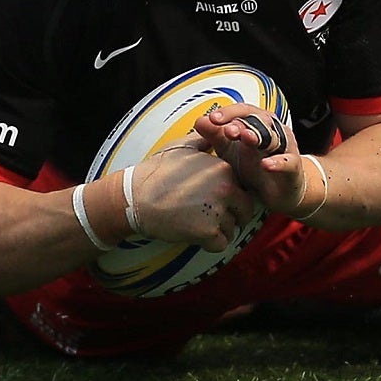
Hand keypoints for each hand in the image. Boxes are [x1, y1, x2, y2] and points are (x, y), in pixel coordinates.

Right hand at [125, 138, 255, 251]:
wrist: (136, 197)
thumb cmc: (157, 172)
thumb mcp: (183, 147)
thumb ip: (205, 142)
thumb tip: (215, 136)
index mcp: (224, 168)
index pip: (243, 188)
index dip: (231, 197)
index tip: (214, 200)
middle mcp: (226, 188)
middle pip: (245, 211)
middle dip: (232, 216)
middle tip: (211, 217)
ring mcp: (217, 210)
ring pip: (233, 229)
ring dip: (219, 231)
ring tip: (198, 223)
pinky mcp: (206, 231)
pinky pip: (221, 244)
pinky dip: (211, 244)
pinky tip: (196, 235)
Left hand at [195, 101, 306, 214]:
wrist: (279, 191)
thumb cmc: (253, 165)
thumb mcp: (231, 151)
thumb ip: (216, 136)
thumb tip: (199, 120)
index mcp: (257, 123)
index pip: (243, 111)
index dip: (229, 113)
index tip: (212, 119)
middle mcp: (273, 130)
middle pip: (258, 120)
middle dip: (242, 123)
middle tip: (227, 130)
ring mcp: (285, 147)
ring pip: (273, 137)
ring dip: (258, 136)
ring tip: (246, 138)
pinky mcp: (293, 167)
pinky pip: (288, 162)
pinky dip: (277, 162)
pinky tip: (266, 165)